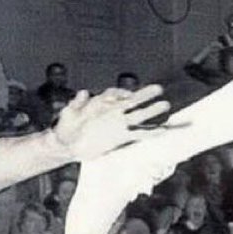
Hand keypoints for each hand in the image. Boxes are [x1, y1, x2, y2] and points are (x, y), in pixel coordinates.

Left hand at [52, 84, 169, 160]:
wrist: (66, 145)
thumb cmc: (66, 127)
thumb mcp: (68, 113)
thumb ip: (76, 104)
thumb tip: (83, 93)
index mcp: (100, 102)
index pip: (114, 94)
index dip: (121, 92)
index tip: (128, 94)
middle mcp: (112, 111)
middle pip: (131, 101)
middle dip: (145, 94)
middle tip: (158, 88)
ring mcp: (117, 124)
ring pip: (138, 116)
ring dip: (151, 111)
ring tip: (166, 105)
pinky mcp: (120, 138)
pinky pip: (138, 134)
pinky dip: (149, 133)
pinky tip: (162, 131)